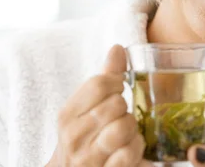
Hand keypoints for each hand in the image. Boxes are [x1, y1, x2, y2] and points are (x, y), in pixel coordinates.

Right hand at [47, 45, 151, 166]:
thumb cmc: (82, 137)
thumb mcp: (84, 108)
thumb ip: (104, 78)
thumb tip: (118, 48)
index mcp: (67, 115)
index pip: (98, 84)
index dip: (116, 82)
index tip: (119, 88)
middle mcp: (74, 137)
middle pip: (115, 104)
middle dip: (125, 107)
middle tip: (121, 113)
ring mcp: (88, 158)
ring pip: (123, 127)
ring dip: (132, 127)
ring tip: (127, 130)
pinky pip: (130, 153)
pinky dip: (136, 147)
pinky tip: (131, 147)